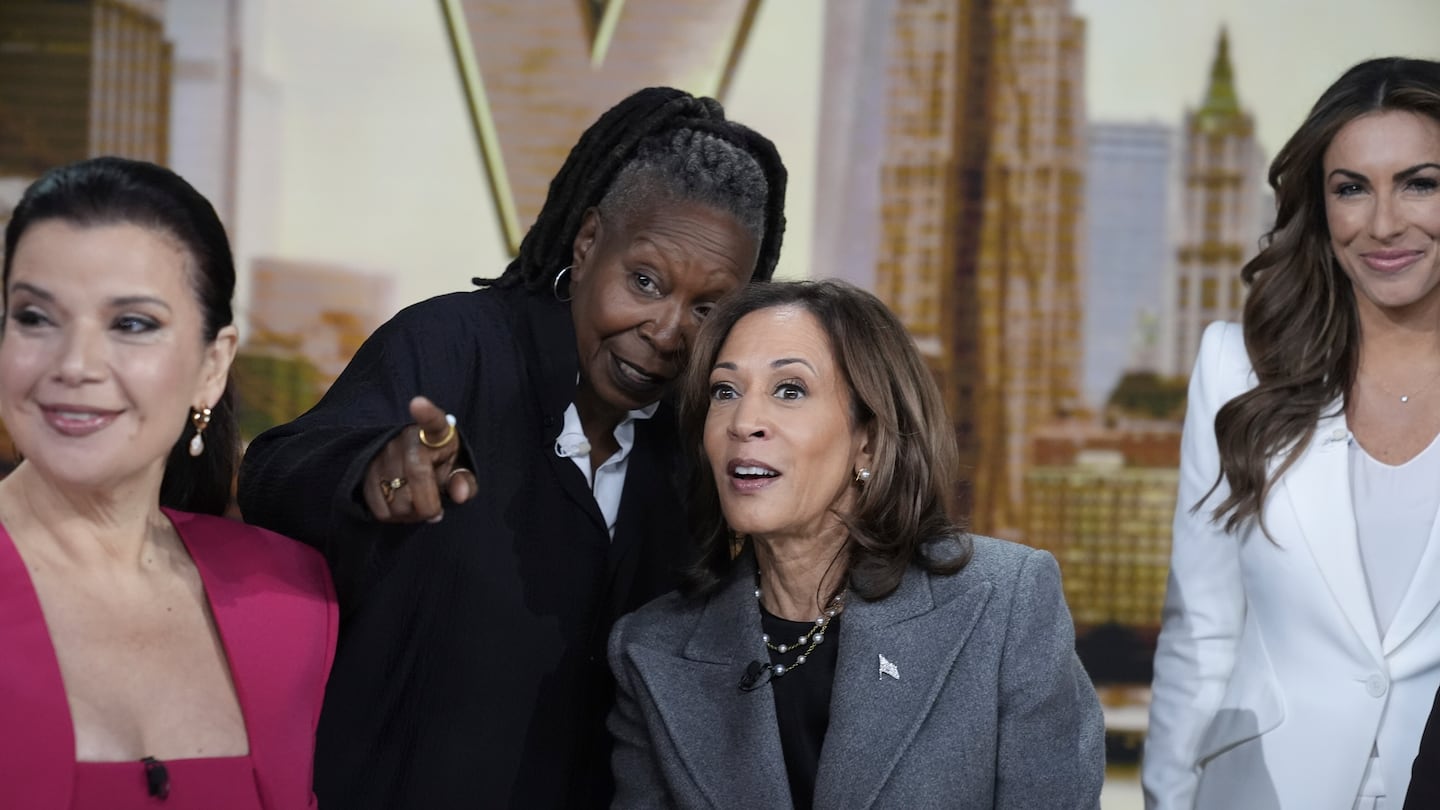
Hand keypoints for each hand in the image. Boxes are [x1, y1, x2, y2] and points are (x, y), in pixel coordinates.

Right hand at [363, 396, 477, 522]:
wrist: (411, 462)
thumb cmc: (440, 465)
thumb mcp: (458, 471)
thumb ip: (465, 482)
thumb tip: (460, 495)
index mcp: (435, 433)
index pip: (432, 420)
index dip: (425, 413)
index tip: (418, 404)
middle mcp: (405, 438)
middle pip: (416, 475)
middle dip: (428, 506)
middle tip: (434, 511)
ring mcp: (382, 452)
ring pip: (396, 499)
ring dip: (410, 515)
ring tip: (417, 507)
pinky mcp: (365, 470)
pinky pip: (379, 508)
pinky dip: (393, 518)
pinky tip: (401, 507)